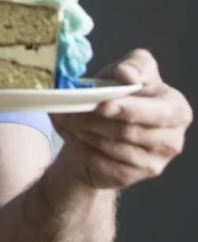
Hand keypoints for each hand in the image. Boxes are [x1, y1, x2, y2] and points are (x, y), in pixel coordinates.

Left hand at [52, 49, 192, 189]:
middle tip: (68, 109)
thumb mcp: (126, 71)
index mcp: (176, 109)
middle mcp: (171, 139)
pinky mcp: (130, 176)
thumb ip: (134, 65)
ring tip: (64, 116)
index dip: (127, 109)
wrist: (101, 126)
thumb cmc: (118, 94)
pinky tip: (68, 131)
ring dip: (81, 130)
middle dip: (94, 119)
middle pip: (128, 131)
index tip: (101, 105)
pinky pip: (100, 162)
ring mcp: (153, 163)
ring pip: (110, 146)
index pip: (156, 112)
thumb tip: (128, 75)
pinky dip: (78, 144)